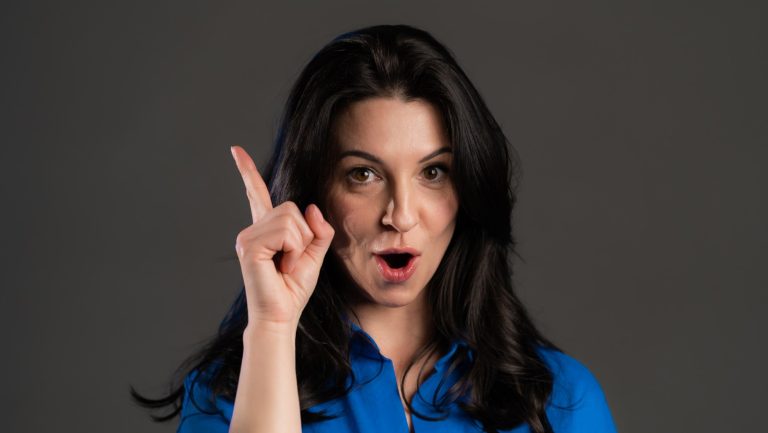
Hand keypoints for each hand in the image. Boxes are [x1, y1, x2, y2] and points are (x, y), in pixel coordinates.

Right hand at [230, 145, 334, 330]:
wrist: (281, 316)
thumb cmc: (293, 289)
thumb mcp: (314, 255)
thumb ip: (318, 230)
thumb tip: (311, 208)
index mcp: (265, 229)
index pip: (256, 194)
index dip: (247, 171)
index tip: (235, 150)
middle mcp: (252, 229)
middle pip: (290, 208)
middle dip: (304, 235)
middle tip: (291, 261)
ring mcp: (247, 236)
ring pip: (290, 219)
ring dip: (299, 245)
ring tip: (286, 264)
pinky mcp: (248, 246)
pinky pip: (286, 232)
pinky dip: (293, 250)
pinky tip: (281, 265)